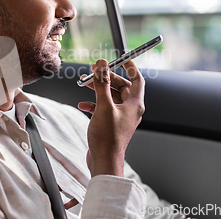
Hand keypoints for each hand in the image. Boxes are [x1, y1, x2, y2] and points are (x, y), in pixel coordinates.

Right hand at [78, 59, 144, 176]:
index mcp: (134, 104)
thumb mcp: (103, 106)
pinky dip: (93, 104)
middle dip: (107, 77)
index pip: (137, 80)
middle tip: (95, 70)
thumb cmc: (108, 137)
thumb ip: (102, 83)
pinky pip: (103, 108)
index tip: (123, 59)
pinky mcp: (110, 124)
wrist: (104, 161)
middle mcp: (129, 110)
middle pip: (121, 86)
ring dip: (98, 89)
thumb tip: (102, 64)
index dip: (130, 68)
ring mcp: (120, 117)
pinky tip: (83, 105)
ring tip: (85, 84)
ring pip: (110, 96)